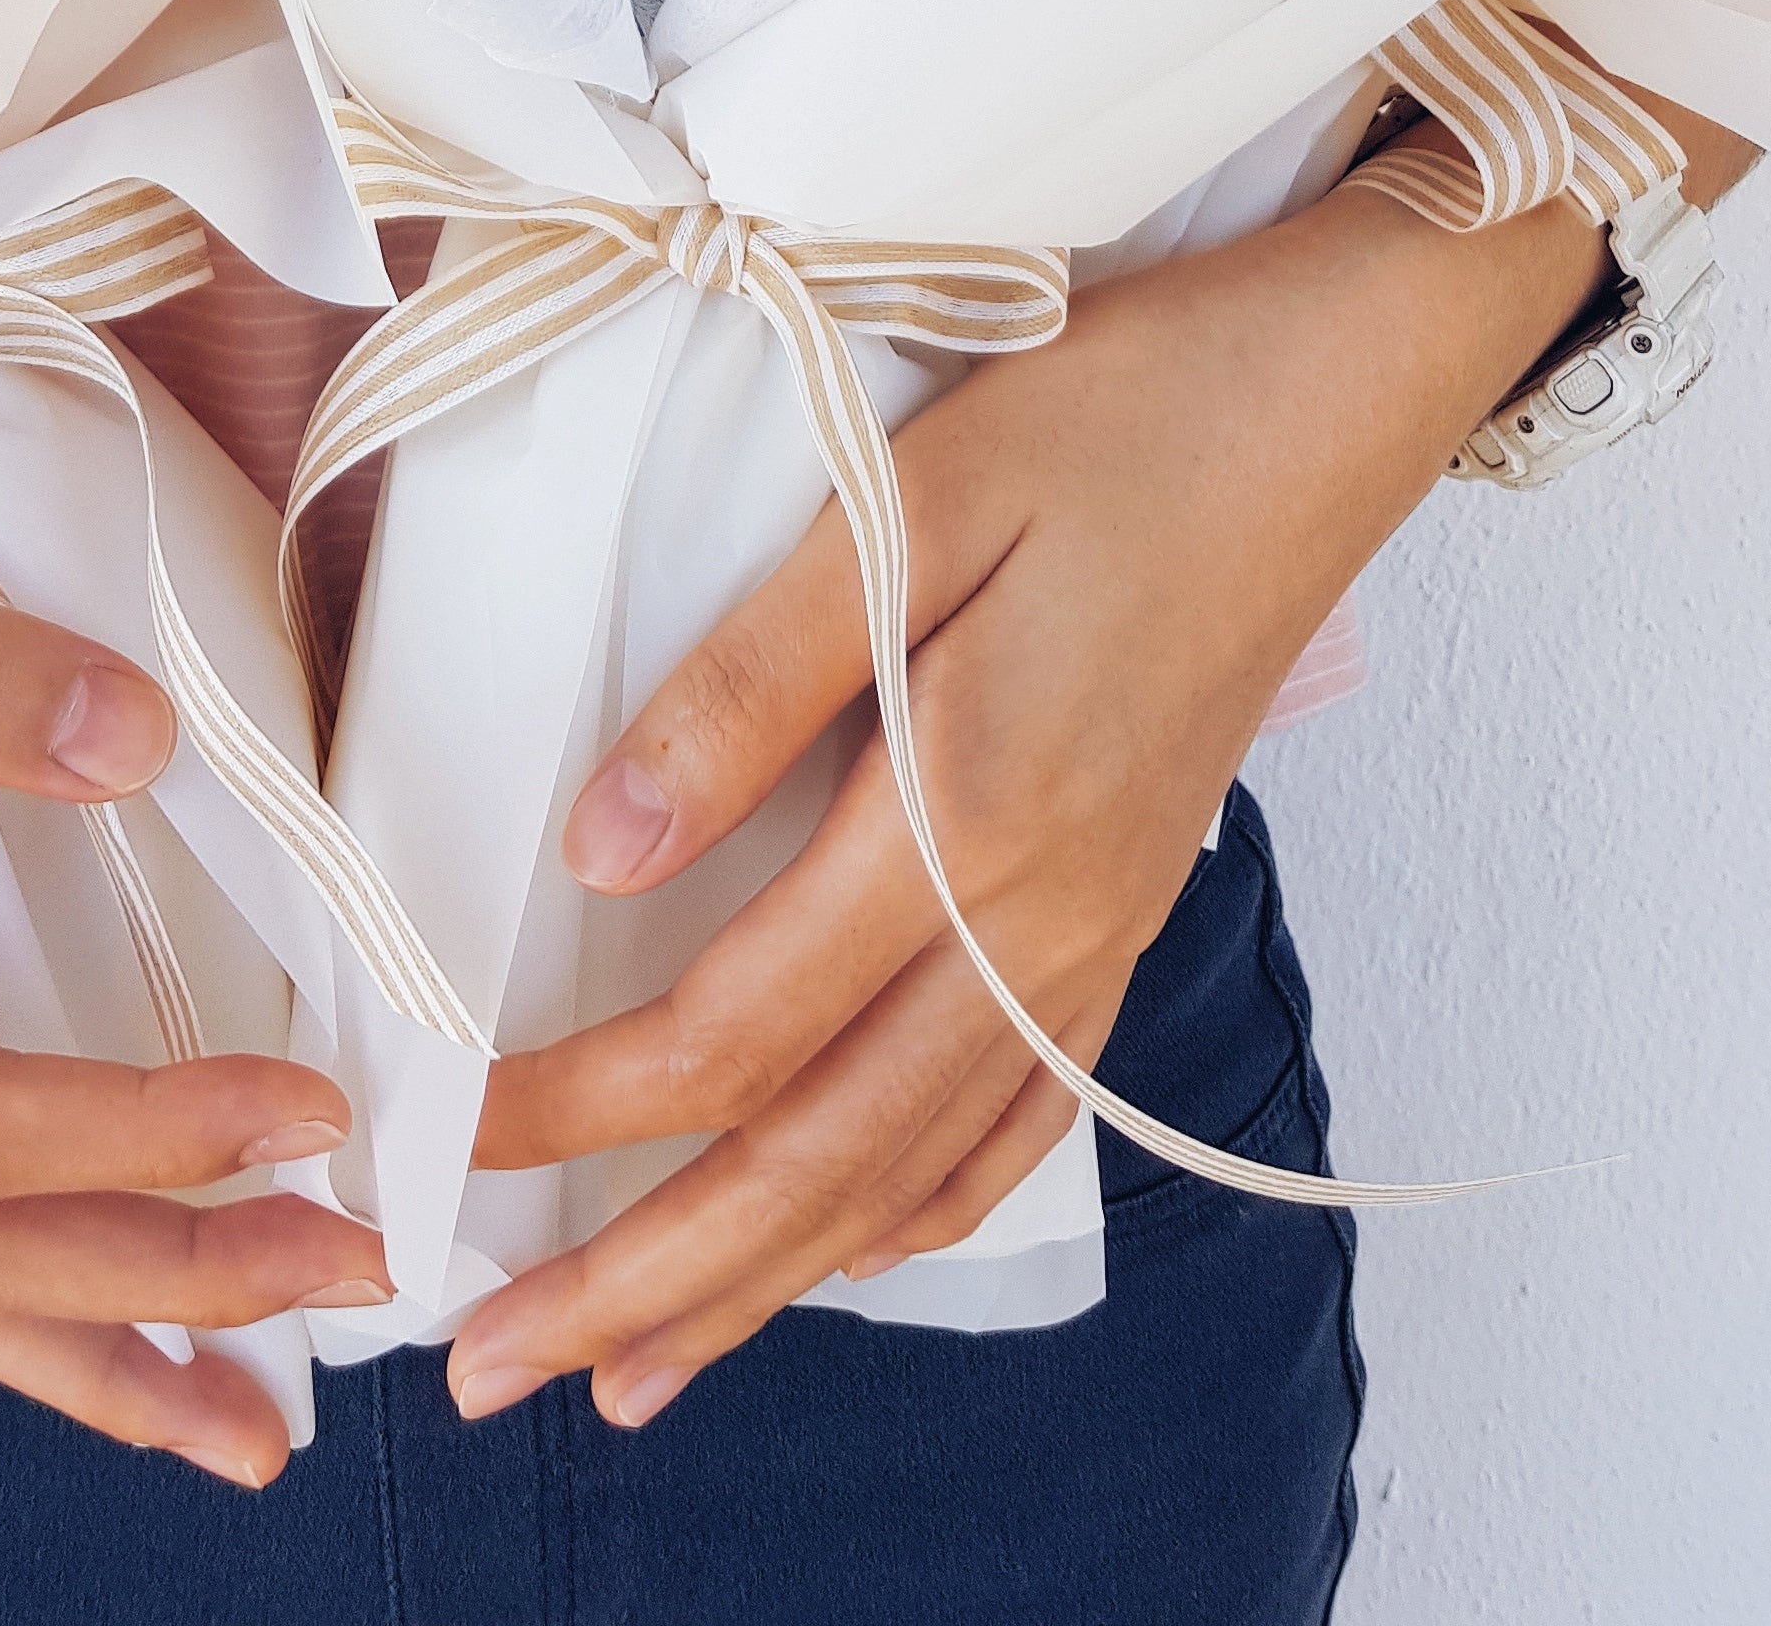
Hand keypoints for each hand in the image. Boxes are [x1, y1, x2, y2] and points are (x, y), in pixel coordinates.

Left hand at [452, 99, 1752, 1429]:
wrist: (1329, 399)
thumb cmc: (1115, 416)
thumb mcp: (906, 502)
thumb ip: (750, 683)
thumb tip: (600, 849)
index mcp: (965, 818)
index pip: (727, 1029)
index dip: (571, 1106)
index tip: (441, 1137)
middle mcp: (1037, 920)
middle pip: (813, 1161)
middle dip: (643, 1278)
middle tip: (493, 1371)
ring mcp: (1096, 933)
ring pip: (913, 1172)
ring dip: (763, 1284)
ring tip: (635, 1368)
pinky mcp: (1127, 910)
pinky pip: (1017, 1118)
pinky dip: (914, 1211)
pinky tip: (845, 1246)